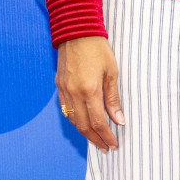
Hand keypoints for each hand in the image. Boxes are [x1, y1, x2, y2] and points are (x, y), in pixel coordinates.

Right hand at [55, 36, 124, 151]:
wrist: (76, 31)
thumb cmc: (98, 48)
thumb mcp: (112, 72)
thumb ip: (113, 98)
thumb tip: (119, 120)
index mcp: (89, 90)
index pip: (98, 122)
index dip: (107, 136)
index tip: (114, 145)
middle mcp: (74, 94)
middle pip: (84, 126)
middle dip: (96, 139)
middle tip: (106, 148)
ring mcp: (64, 90)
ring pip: (73, 120)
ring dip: (85, 132)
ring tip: (97, 139)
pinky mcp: (59, 86)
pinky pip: (66, 110)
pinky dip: (76, 120)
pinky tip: (84, 123)